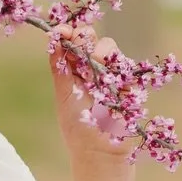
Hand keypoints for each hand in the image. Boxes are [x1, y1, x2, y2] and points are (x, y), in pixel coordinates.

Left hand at [48, 24, 135, 158]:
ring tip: (94, 66)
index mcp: (73, 70)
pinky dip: (116, 64)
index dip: (67, 33)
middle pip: (90, 38)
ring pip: (108, 46)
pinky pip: (124, 63)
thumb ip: (60, 66)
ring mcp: (111, 73)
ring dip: (99, 50)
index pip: (71, 42)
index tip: (62, 31)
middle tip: (78, 43)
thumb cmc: (78, 126)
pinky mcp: (128, 81)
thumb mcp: (64, 94)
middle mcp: (91, 68)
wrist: (100, 149)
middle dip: (83, 36)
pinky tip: (109, 76)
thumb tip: (53, 38)